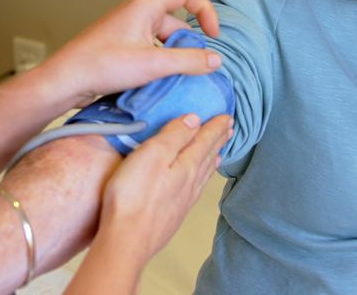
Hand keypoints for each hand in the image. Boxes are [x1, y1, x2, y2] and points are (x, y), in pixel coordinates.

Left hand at [39, 0, 221, 107]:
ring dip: (173, 57)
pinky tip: (158, 83)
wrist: (66, 80)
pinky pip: (151, 50)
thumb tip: (215, 60)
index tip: (212, 34)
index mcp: (145, 5)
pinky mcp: (122, 47)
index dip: (205, 9)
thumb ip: (189, 61)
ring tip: (174, 79)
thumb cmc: (101, 65)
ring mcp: (128, 30)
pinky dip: (160, 63)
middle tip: (194, 67)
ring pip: (163, 39)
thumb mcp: (153, 64)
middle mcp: (137, 13)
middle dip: (188, 44)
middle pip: (176, 21)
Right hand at [97, 113, 232, 262]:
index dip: (215, 126)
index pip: (205, 140)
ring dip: (212, 159)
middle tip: (229, 129)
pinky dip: (202, 179)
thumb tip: (194, 120)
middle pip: (207, 156)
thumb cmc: (134, 195)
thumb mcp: (152, 154)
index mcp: (186, 165)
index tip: (226, 116)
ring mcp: (183, 201)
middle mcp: (190, 182)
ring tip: (219, 152)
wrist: (127, 240)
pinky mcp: (174, 215)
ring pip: (203, 174)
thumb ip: (174, 135)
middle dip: (218, 140)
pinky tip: (199, 182)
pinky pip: (196, 189)